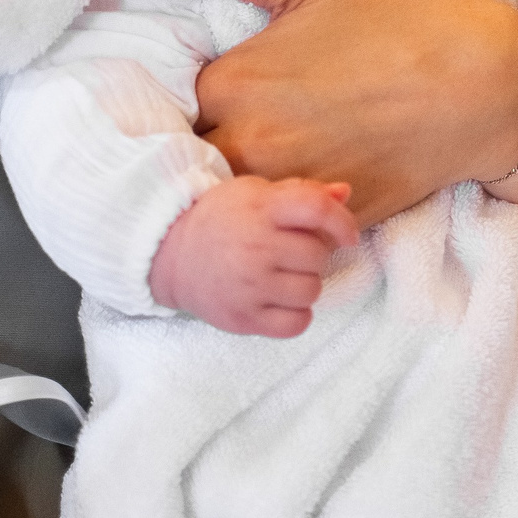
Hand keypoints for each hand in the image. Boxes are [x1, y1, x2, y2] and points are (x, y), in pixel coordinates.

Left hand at [136, 0, 517, 225]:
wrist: (473, 82)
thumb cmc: (391, 23)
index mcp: (230, 83)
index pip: (174, 105)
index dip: (198, 99)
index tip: (226, 91)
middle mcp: (248, 143)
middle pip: (197, 157)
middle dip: (211, 144)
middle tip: (255, 124)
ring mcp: (286, 187)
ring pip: (233, 196)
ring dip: (241, 181)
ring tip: (280, 153)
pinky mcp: (323, 217)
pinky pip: (283, 224)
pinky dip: (286, 208)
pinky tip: (312, 176)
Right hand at [150, 176, 359, 337]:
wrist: (170, 254)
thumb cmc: (221, 219)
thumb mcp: (255, 194)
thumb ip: (301, 193)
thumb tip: (345, 193)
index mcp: (261, 208)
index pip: (317, 209)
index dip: (342, 222)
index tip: (348, 236)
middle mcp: (255, 246)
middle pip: (318, 255)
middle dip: (314, 255)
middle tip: (291, 253)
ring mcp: (248, 285)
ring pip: (311, 291)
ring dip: (306, 284)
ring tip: (283, 276)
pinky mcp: (243, 317)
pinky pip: (296, 324)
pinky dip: (296, 315)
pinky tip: (280, 301)